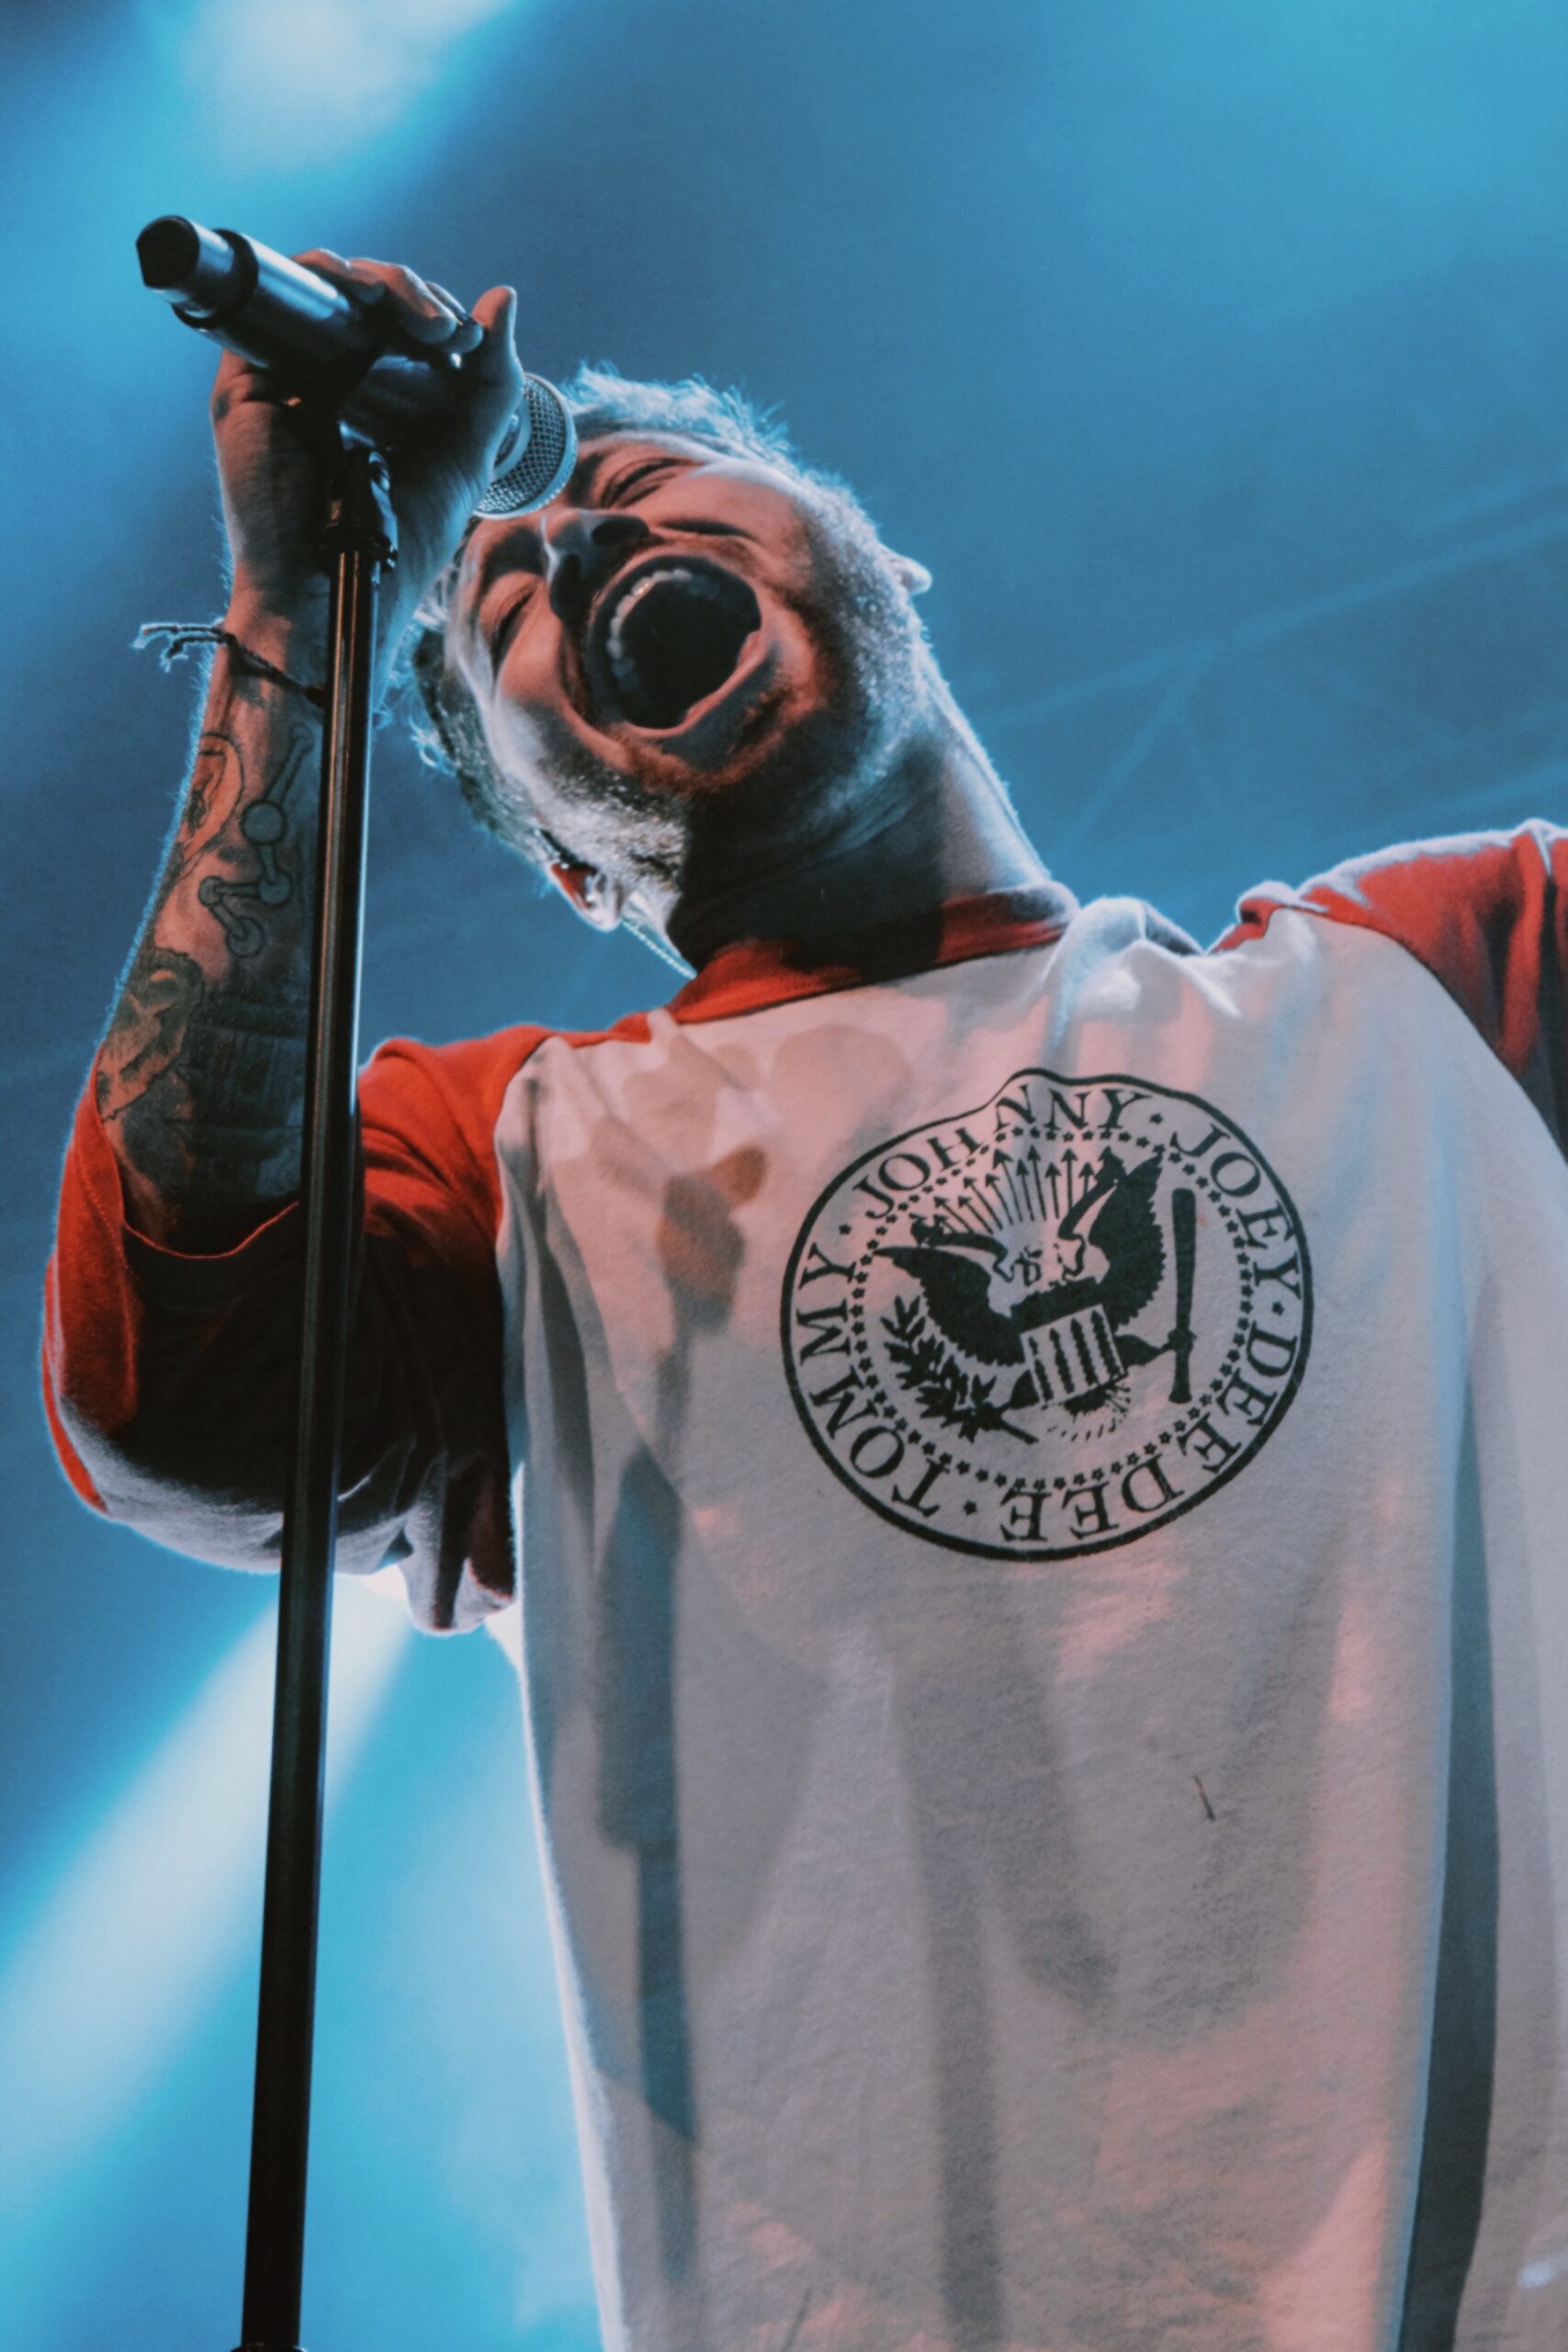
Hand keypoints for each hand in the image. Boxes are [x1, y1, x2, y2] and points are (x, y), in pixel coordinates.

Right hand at [213, 251, 523, 669]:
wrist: (335, 593)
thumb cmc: (397, 544)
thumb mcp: (465, 455)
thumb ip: (490, 383)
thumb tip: (502, 295)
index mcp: (374, 398)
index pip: (401, 324)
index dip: (436, 312)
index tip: (469, 344)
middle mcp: (325, 379)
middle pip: (367, 298)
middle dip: (416, 295)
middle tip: (447, 331)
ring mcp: (285, 375)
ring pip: (327, 287)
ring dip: (380, 281)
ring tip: (421, 318)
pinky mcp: (248, 379)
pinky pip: (278, 296)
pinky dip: (323, 278)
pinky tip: (364, 297)